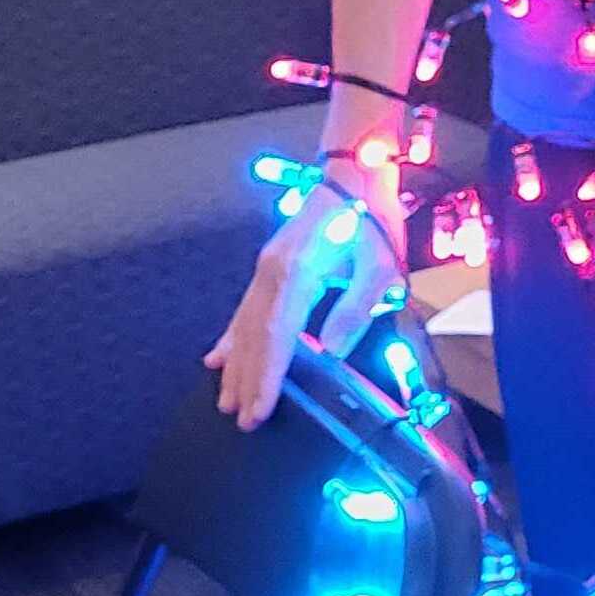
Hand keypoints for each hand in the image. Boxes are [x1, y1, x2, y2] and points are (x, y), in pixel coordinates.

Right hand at [205, 170, 408, 431]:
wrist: (354, 176)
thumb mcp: (378, 265)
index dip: (267, 376)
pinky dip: (230, 336)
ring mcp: (265, 268)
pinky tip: (216, 357)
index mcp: (297, 271)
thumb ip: (354, 308)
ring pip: (243, 324)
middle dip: (248, 380)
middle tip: (242, 419)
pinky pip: (243, 308)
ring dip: (235, 364)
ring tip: (225, 399)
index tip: (259, 409)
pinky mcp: (268, 266)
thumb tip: (330, 351)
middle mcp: (271, 271)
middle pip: (254, 336)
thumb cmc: (371, 218)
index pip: (277, 335)